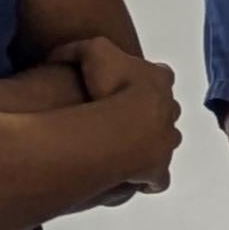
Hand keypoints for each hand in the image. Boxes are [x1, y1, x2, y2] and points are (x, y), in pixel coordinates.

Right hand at [53, 35, 181, 192]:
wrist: (122, 123)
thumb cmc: (111, 84)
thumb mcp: (92, 51)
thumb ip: (77, 49)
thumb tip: (59, 55)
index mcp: (160, 80)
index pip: (160, 76)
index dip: (144, 80)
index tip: (129, 85)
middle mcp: (169, 111)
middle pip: (165, 112)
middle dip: (151, 115)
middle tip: (125, 120)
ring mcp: (166, 142)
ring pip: (164, 144)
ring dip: (149, 146)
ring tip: (125, 151)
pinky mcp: (158, 170)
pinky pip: (157, 179)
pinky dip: (148, 179)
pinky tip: (131, 180)